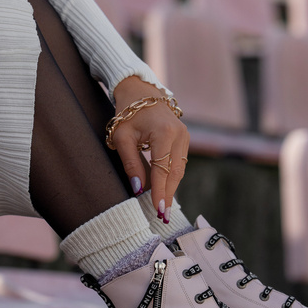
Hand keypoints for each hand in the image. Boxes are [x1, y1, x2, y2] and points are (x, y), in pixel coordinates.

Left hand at [112, 77, 188, 221]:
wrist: (141, 92)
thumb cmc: (128, 113)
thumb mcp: (122, 138)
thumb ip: (131, 164)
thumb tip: (138, 190)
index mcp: (164, 133)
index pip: (162, 170)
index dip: (160, 192)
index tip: (158, 210)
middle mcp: (179, 135)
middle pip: (175, 173)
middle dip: (168, 195)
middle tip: (162, 216)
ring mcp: (185, 136)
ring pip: (179, 170)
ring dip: (171, 188)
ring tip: (162, 207)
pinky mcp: (185, 139)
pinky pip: (179, 163)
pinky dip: (172, 177)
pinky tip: (164, 190)